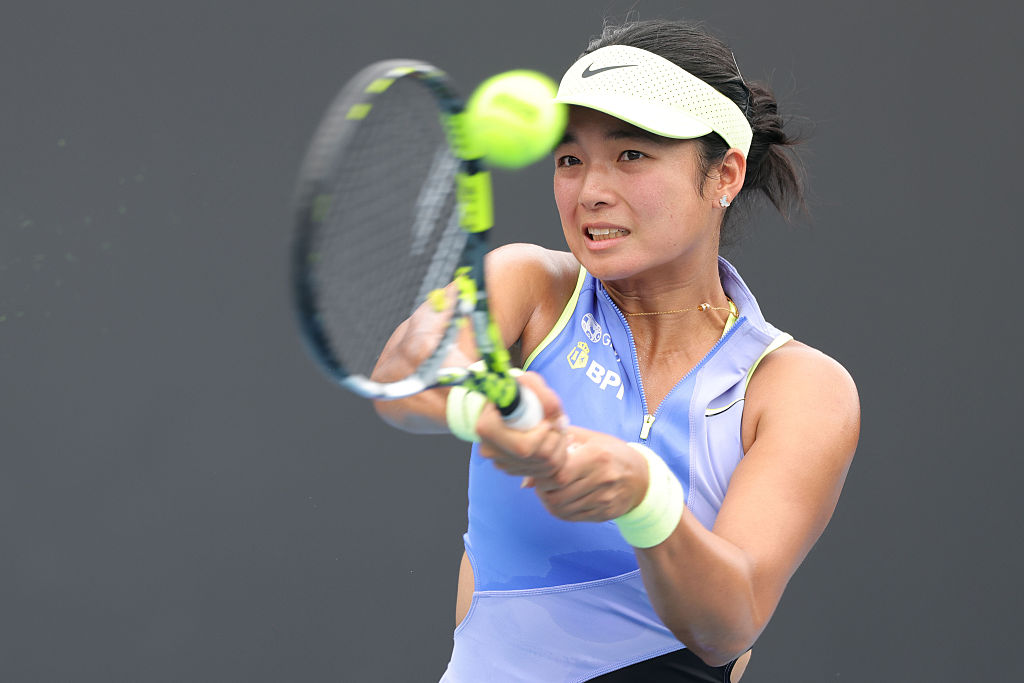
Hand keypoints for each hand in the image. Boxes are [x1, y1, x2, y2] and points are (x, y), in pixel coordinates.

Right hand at [475, 371, 569, 478]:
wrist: (506, 400)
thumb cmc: (517, 389)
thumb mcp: (529, 382)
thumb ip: (545, 397)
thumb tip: (558, 419)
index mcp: (487, 428)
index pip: (525, 447)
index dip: (545, 435)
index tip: (548, 419)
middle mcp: (490, 450)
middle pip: (536, 458)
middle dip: (556, 441)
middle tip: (559, 424)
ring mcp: (500, 462)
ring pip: (544, 468)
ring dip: (560, 448)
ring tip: (559, 430)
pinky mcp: (512, 469)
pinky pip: (543, 472)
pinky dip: (556, 458)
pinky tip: (555, 441)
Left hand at [528, 428, 648, 522]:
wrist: (641, 477)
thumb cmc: (609, 452)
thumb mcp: (587, 438)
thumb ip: (555, 448)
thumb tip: (526, 480)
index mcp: (596, 456)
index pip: (558, 475)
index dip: (543, 477)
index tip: (542, 471)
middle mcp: (603, 479)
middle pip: (558, 496)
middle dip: (543, 491)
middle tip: (542, 484)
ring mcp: (605, 499)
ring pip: (562, 510)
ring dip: (549, 502)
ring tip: (550, 491)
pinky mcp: (605, 514)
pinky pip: (573, 517)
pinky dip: (561, 510)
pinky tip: (563, 499)